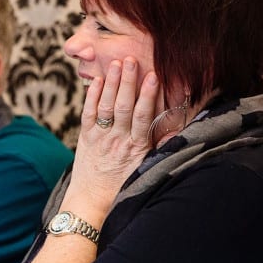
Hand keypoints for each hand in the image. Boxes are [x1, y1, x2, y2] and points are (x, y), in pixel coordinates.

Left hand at [69, 57, 159, 210]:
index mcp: (136, 147)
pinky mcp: (85, 137)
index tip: (153, 77)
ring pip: (105, 106)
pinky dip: (92, 96)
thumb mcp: (146, 168)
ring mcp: (100, 138)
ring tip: (116, 63)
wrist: (92, 202)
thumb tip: (177, 130)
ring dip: (111, 84)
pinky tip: (97, 80)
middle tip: (132, 60)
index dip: (148, 95)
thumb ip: (159, 148)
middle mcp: (117, 140)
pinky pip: (88, 113)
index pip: (143, 116)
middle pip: (123, 106)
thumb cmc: (122, 185)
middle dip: (127, 82)